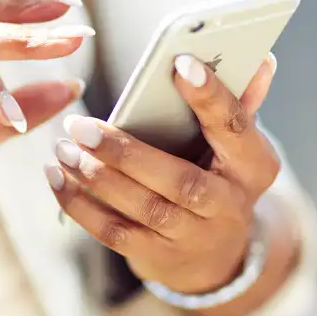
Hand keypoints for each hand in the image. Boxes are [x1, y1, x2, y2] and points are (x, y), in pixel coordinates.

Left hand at [46, 53, 288, 301]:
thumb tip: (260, 58)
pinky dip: (80, 206)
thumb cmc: (218, 179)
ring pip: (142, 208)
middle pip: (177, 179)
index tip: (179, 63)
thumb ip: (239, 103)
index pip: (234, 127)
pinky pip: (114, 233)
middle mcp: (227, 204)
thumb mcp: (236, 146)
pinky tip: (56, 178)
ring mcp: (193, 236)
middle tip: (80, 126)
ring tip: (63, 149)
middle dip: (124, 152)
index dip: (210, 97)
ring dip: (96, 177)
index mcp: (253, 165)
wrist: (214, 257)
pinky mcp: (158, 256)